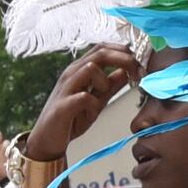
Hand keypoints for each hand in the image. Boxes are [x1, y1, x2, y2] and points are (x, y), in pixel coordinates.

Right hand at [21, 45, 146, 174]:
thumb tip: (127, 72)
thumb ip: (111, 86)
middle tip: (138, 74)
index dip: (124, 52)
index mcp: (80, 69)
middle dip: (124, 60)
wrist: (47, 139)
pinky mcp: (62, 105)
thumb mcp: (97, 100)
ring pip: (90, 69)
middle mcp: (72, 73)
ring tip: (102, 100)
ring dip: (105, 83)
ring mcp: (66, 87)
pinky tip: (91, 114)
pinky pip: (84, 97)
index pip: (104, 48)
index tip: (139, 65)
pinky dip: (93, 105)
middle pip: (101, 52)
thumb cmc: (71, 118)